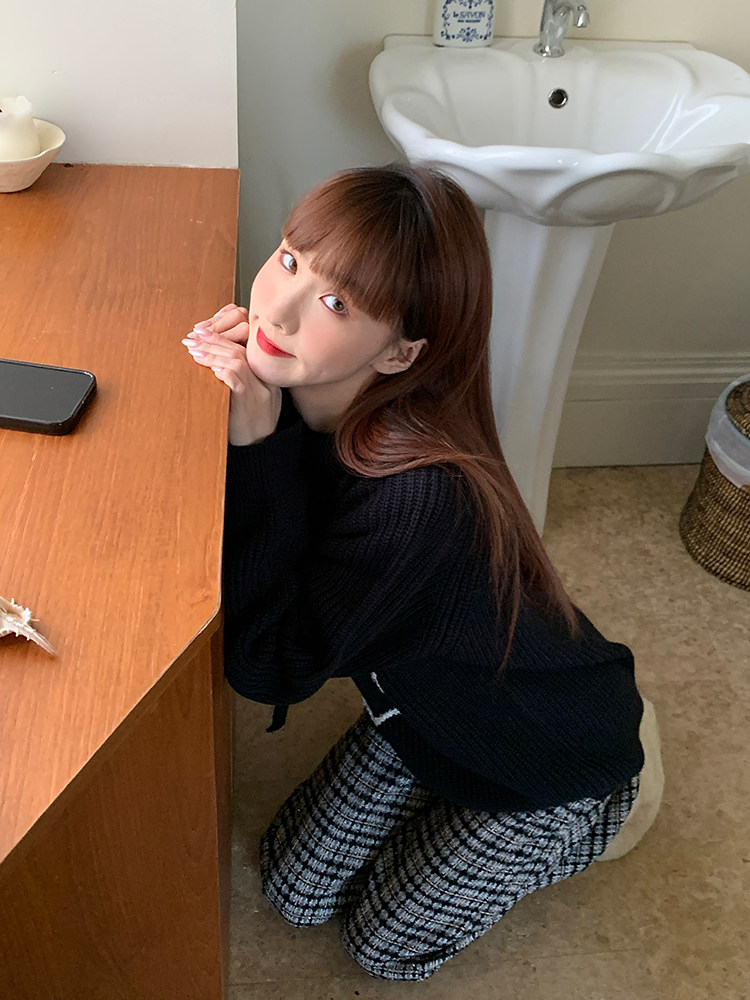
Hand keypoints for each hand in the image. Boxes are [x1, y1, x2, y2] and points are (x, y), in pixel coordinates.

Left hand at [183, 309, 280, 445]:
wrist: (263, 448)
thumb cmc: (252, 424)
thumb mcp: (253, 397)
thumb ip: (241, 378)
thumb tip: (214, 362)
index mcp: (267, 376)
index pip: (246, 347)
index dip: (223, 338)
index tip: (203, 332)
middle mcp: (265, 381)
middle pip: (240, 351)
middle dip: (213, 342)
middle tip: (192, 338)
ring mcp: (260, 392)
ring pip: (237, 363)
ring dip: (212, 354)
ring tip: (194, 351)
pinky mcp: (250, 404)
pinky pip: (237, 382)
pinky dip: (222, 371)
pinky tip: (209, 368)